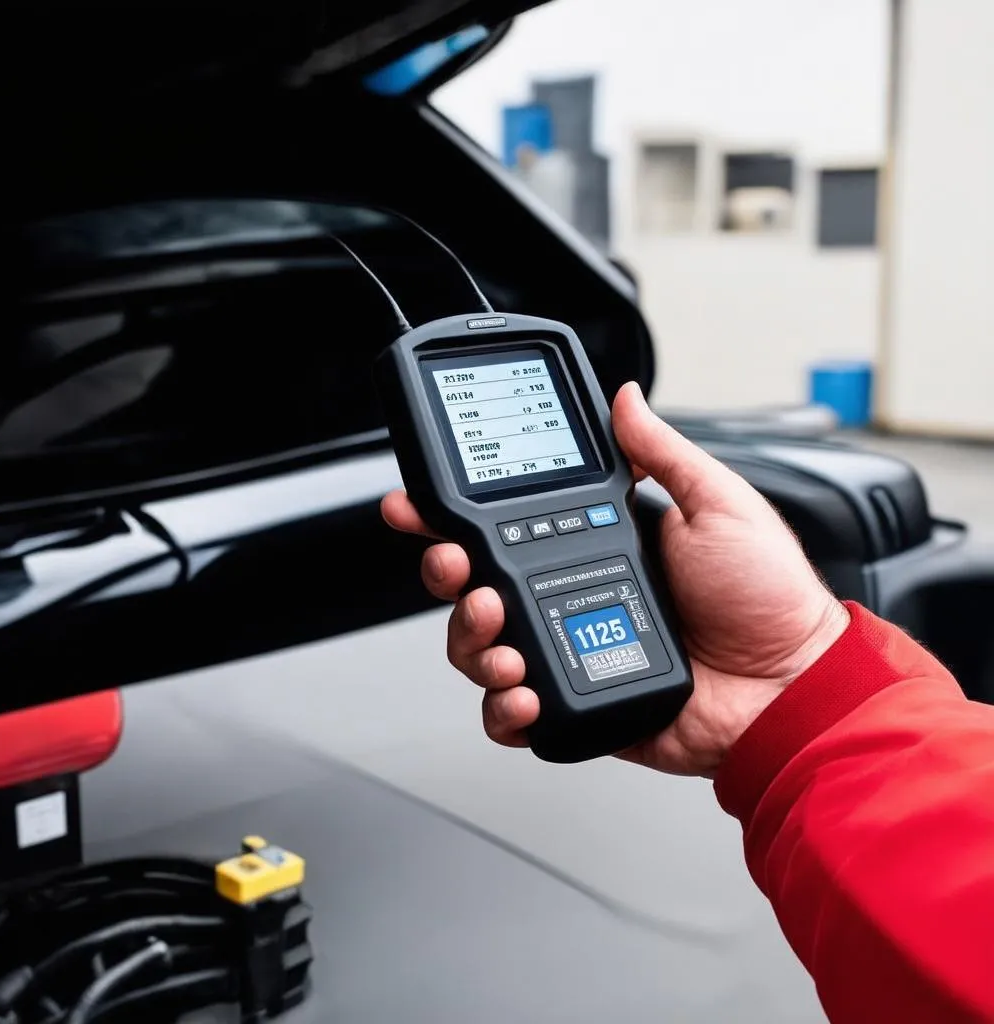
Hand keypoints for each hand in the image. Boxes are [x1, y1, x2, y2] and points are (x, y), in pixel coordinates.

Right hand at [381, 381, 848, 775]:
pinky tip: (523, 690)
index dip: (454, 514)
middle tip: (456, 567)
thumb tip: (627, 397)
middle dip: (445, 573)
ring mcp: (567, 649)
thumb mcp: (717, 504)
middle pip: (473, 584)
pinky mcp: (574, 704)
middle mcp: (568, 594)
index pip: (506, 524)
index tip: (422, 503)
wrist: (789, 686)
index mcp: (594, 542)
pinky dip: (501, 706)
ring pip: (479, 646)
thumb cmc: (765, 597)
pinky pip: (511, 710)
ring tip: (500, 630)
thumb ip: (661, 454)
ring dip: (471, 639)